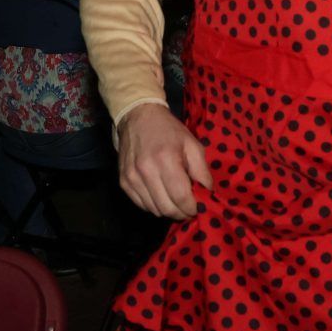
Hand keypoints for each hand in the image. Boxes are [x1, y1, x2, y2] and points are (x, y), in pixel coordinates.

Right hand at [118, 103, 213, 219]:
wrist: (138, 117)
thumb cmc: (169, 131)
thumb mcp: (192, 145)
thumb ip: (202, 171)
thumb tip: (208, 195)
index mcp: (166, 159)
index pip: (181, 197)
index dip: (192, 208)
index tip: (198, 207)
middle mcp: (146, 170)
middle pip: (167, 208)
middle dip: (182, 213)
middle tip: (189, 207)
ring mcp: (132, 178)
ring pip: (154, 210)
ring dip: (168, 210)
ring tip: (175, 199)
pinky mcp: (123, 182)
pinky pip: (142, 205)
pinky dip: (154, 205)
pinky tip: (161, 194)